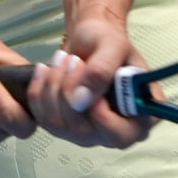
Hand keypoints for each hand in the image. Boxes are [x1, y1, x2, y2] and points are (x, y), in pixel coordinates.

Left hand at [23, 11, 152, 148]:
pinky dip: (39, 90)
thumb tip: (82, 100)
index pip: (121, 136)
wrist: (88, 41)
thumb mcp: (112, 46)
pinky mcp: (63, 126)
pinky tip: (45, 69)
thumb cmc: (107, 42)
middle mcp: (113, 131)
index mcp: (138, 116)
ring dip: (54, 87)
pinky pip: (43, 118)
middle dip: (70, 93)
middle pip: (84, 132)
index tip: (92, 89)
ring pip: (59, 125)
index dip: (103, 118)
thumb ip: (102, 70)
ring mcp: (87, 132)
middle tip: (73, 60)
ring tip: (63, 59)